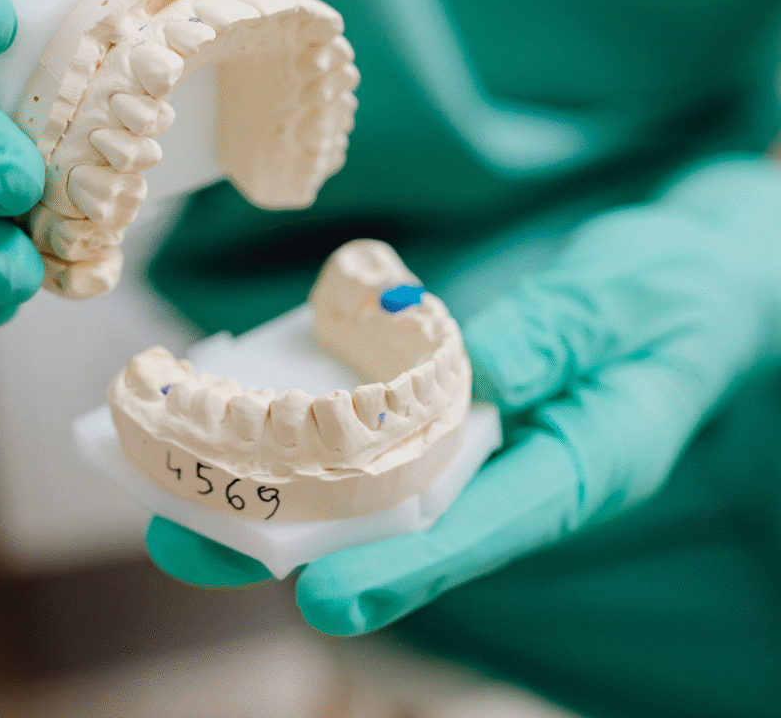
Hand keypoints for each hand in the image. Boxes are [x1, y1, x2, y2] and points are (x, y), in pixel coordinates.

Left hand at [146, 156, 780, 631]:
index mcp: (581, 462)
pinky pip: (384, 441)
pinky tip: (252, 433)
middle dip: (301, 544)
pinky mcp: (459, 414)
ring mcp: (485, 444)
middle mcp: (520, 469)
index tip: (324, 601)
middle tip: (195, 544)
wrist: (693, 280)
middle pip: (404, 527)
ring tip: (188, 504)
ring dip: (289, 501)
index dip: (406, 568)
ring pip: (380, 493)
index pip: (486, 528)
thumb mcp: (628, 301)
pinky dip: (319, 443)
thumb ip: (554, 334)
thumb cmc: (674, 294)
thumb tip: (476, 370)